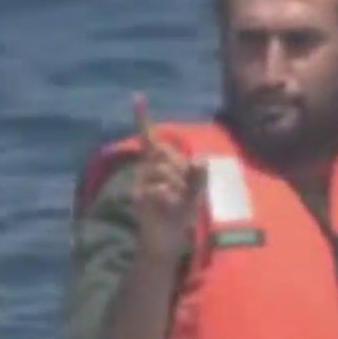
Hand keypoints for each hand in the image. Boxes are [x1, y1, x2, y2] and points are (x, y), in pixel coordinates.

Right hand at [130, 92, 206, 259]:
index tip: (137, 96)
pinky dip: (170, 196)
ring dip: (177, 185)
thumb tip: (200, 158)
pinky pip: (159, 187)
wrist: (166, 241)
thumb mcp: (195, 193)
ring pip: (164, 170)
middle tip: (182, 191)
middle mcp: (145, 171)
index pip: (150, 139)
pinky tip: (169, 205)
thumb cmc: (179, 215)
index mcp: (157, 166)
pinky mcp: (138, 196)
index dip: (142, 118)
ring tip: (175, 201)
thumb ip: (197, 176)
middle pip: (164, 153)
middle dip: (180, 169)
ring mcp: (139, 183)